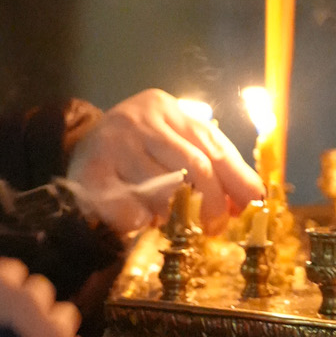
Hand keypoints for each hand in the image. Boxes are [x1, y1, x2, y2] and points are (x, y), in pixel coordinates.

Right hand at [67, 89, 262, 233]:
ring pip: (163, 190)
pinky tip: (140, 219)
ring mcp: (112, 144)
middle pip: (193, 166)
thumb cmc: (141, 147)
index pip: (213, 147)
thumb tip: (254, 199)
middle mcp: (139, 120)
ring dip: (172, 213)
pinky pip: (128, 210)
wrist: (81, 146)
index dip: (236, 182)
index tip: (249, 209)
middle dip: (211, 203)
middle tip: (212, 227)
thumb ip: (215, 163)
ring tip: (169, 218)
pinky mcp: (90, 173)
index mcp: (167, 109)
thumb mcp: (178, 142)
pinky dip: (141, 222)